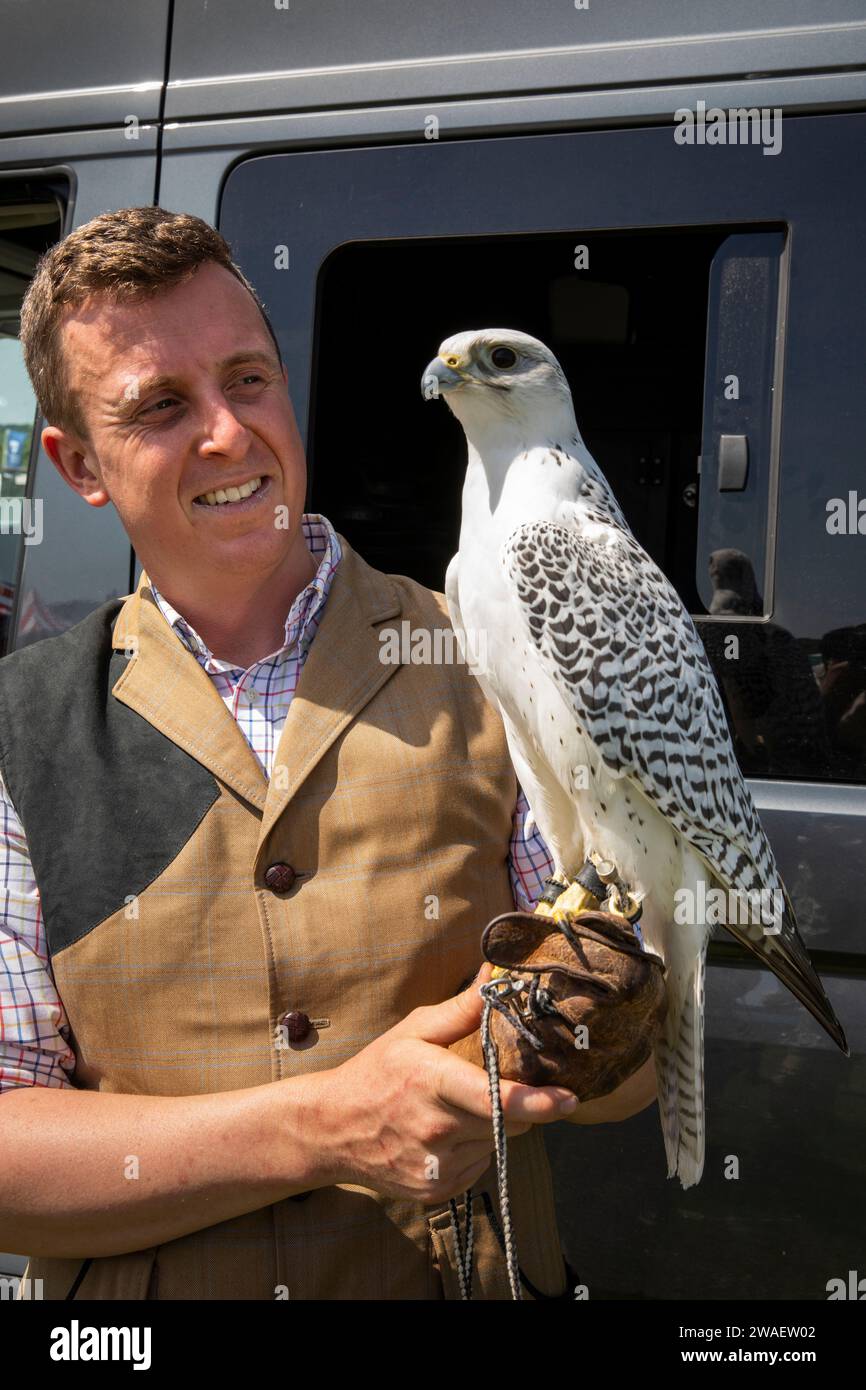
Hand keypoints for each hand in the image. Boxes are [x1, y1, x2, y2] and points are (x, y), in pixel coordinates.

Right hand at [304, 962, 578, 1204]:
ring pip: (497, 1144)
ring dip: (492, 1127)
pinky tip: (444, 1134)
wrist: (332, 1129)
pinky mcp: (437, 1190)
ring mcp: (437, 1166)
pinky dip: (474, 1148)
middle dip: (515, 1104)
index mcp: (432, 1082)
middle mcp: (437, 1129)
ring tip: (455, 1110)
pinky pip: (480, 1164)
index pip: (494, 1099)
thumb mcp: (414, 1030)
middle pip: (508, 1121)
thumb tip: (497, 975)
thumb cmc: (377, 1072)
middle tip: (489, 1084)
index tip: (569, 1100)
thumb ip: (462, 1009)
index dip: (537, 1103)